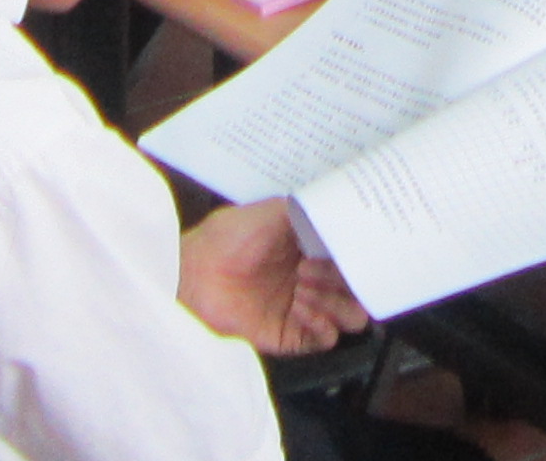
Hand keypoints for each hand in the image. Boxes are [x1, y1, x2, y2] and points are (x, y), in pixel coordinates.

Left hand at [178, 199, 362, 355]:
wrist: (190, 275)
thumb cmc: (223, 240)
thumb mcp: (265, 212)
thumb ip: (302, 210)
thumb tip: (337, 206)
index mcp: (305, 249)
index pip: (346, 256)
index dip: (353, 254)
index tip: (355, 250)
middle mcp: (306, 279)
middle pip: (351, 288)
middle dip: (348, 280)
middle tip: (325, 270)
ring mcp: (298, 309)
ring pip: (344, 316)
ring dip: (338, 304)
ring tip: (309, 290)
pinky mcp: (286, 335)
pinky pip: (321, 339)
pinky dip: (323, 328)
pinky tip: (306, 311)